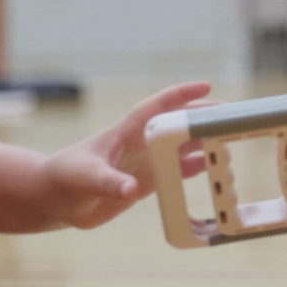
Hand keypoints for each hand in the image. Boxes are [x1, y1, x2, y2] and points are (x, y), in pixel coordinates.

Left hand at [36, 80, 215, 227]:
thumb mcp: (86, 178)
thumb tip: (131, 190)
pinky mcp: (146, 182)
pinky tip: (213, 169)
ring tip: (230, 143)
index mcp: (125, 132)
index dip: (180, 96)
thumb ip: (108, 182)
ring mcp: (145, 162)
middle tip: (232, 116)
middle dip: (203, 118)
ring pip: (181, 148)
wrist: (54, 200)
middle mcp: (139, 144)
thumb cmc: (64, 179)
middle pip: (177, 125)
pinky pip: (177, 172)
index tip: (206, 86)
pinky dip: (196, 169)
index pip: (157, 107)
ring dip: (204, 144)